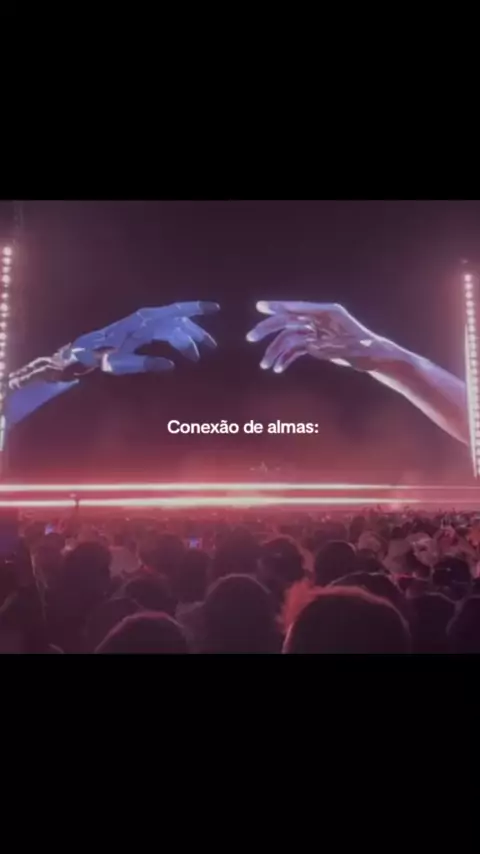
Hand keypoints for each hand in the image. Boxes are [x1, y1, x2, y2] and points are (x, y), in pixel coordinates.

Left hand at [74, 300, 219, 374]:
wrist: (84, 353)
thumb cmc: (102, 357)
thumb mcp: (123, 362)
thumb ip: (147, 363)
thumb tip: (172, 366)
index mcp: (145, 321)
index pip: (177, 311)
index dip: (197, 309)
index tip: (216, 308)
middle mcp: (147, 318)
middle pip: (180, 320)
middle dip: (197, 333)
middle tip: (212, 347)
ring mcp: (145, 323)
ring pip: (174, 328)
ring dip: (188, 340)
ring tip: (197, 356)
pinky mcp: (142, 331)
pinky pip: (166, 332)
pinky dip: (177, 341)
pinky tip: (183, 352)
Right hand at [246, 300, 396, 373]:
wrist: (373, 357)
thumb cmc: (367, 348)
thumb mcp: (350, 347)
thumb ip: (331, 345)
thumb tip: (310, 346)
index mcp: (327, 312)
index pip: (298, 308)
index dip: (278, 307)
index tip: (260, 307)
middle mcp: (318, 320)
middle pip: (287, 321)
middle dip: (268, 329)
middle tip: (250, 337)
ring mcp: (314, 332)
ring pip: (288, 339)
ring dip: (275, 352)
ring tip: (265, 366)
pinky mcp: (313, 344)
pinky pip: (294, 350)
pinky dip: (285, 359)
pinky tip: (278, 369)